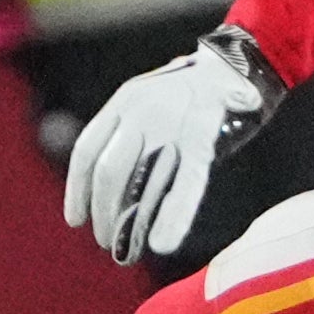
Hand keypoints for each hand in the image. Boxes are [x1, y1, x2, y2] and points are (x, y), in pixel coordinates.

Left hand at [63, 27, 283, 264]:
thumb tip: (107, 191)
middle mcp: (144, 111)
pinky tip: (164, 242)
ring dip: (129, 220)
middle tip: (104, 240)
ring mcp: (173, 124)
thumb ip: (127, 135)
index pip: (87, 150)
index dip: (76, 189)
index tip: (75, 219)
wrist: (238, 64)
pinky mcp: (204, 139)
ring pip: (142, 182)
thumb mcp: (148, 101)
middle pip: (109, 170)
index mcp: (125, 101)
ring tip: (124, 250)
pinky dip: (174, 216)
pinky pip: (186, 184)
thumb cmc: (188, 93)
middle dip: (103, 210)